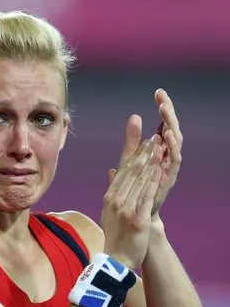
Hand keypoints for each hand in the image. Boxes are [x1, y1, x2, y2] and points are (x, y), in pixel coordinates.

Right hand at [102, 136, 163, 269]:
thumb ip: (112, 189)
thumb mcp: (109, 210)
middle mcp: (115, 200)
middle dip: (143, 153)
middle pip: (131, 172)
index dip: (134, 154)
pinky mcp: (137, 219)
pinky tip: (158, 171)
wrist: (116, 258)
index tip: (143, 139)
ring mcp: (125, 209)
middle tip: (153, 137)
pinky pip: (146, 197)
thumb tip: (112, 171)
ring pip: (139, 181)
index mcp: (109, 196)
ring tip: (159, 148)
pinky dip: (152, 183)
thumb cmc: (115, 234)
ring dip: (150, 163)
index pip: (123, 170)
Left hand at [115, 89, 182, 215]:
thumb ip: (132, 141)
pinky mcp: (169, 178)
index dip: (163, 108)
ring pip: (176, 142)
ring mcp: (170, 166)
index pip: (164, 124)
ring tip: (165, 112)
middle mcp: (168, 156)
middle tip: (163, 99)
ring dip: (171, 127)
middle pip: (172, 129)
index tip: (158, 92)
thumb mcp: (129, 160)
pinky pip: (174, 160)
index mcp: (160, 150)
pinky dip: (172, 147)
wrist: (137, 215)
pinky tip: (167, 136)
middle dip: (169, 113)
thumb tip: (134, 116)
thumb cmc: (135, 189)